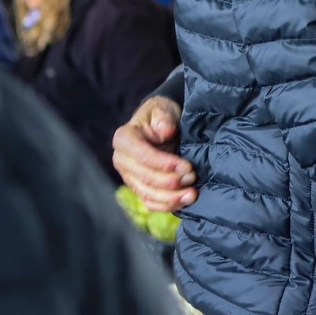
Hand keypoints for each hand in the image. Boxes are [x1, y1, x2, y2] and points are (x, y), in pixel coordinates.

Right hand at [112, 96, 196, 211]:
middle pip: (144, 177)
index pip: (141, 155)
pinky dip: (168, 205)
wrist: (163, 125)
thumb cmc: (162, 116)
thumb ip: (163, 118)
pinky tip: (185, 201)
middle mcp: (122, 160)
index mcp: (124, 139)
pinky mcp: (139, 187)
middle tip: (192, 177)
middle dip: (170, 181)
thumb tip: (166, 130)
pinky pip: (150, 202)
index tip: (186, 166)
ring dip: (171, 197)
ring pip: (147, 193)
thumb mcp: (163, 109)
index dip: (164, 163)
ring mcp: (129, 176)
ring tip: (192, 194)